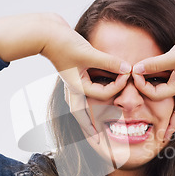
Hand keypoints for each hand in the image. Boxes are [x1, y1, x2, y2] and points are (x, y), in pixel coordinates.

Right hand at [40, 14, 131, 142]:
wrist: (45, 33)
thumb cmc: (63, 43)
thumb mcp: (87, 52)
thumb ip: (108, 62)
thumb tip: (127, 69)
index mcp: (77, 86)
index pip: (103, 94)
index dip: (118, 85)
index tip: (128, 75)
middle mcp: (73, 89)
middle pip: (81, 115)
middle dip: (90, 129)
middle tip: (99, 142)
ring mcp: (71, 84)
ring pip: (79, 107)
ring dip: (87, 118)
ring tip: (93, 130)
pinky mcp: (72, 76)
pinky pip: (81, 96)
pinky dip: (87, 103)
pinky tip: (92, 104)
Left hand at [131, 17, 174, 139]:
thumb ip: (155, 64)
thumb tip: (137, 69)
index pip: (155, 94)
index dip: (142, 85)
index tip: (133, 74)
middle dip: (171, 125)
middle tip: (164, 136)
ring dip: (174, 113)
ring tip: (169, 122)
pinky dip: (173, 94)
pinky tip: (169, 91)